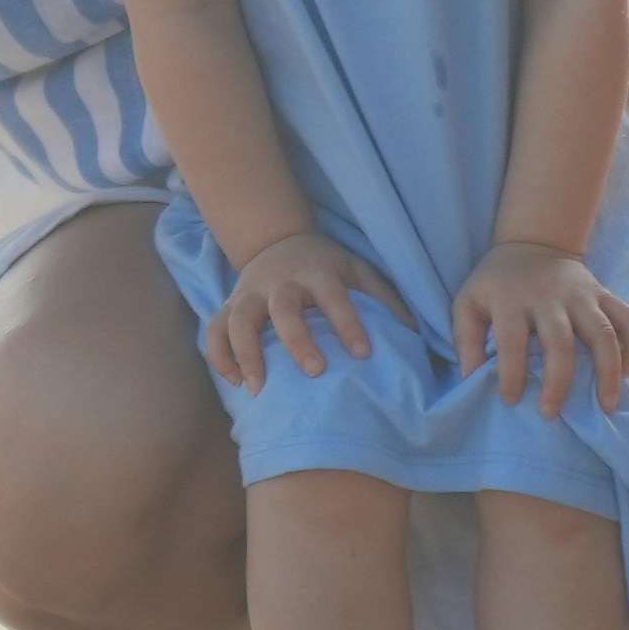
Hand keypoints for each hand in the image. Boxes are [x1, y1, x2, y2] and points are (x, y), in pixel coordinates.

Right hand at [199, 225, 394, 386]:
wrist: (278, 241)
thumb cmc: (326, 266)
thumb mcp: (359, 271)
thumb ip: (384, 300)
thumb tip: (415, 335)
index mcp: (316, 271)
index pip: (333, 296)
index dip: (348, 323)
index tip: (363, 354)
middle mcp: (280, 281)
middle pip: (283, 308)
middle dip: (297, 340)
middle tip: (314, 372)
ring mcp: (249, 292)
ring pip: (238, 320)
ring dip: (245, 353)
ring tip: (256, 388)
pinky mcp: (229, 304)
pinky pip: (214, 330)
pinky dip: (219, 355)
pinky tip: (234, 381)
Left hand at [454, 239, 628, 415]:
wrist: (533, 242)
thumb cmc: (497, 282)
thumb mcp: (468, 301)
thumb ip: (465, 337)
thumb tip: (470, 376)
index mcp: (512, 300)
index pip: (511, 341)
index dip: (510, 373)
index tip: (510, 400)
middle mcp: (550, 298)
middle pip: (560, 342)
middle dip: (558, 382)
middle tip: (550, 413)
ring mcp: (582, 295)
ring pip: (603, 333)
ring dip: (608, 370)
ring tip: (606, 404)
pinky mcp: (603, 294)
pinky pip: (628, 319)